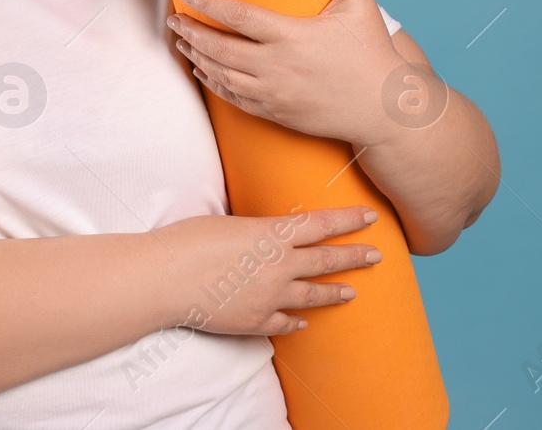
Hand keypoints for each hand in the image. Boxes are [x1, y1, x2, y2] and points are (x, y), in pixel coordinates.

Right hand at [153, 205, 382, 335]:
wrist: (165, 278)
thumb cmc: (188, 240)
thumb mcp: (230, 222)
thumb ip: (257, 232)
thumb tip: (267, 237)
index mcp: (273, 234)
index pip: (322, 224)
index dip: (348, 220)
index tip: (370, 217)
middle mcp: (280, 265)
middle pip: (326, 260)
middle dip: (354, 257)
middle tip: (376, 255)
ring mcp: (271, 297)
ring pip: (312, 295)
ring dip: (334, 292)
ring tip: (351, 291)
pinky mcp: (256, 322)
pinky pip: (285, 323)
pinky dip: (296, 322)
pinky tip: (303, 322)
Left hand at [168, 0, 401, 145]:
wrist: (385, 112)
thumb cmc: (372, 54)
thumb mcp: (360, 3)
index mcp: (293, 36)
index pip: (238, 15)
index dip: (207, 3)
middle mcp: (277, 66)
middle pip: (219, 47)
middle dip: (191, 30)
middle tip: (174, 16)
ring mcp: (273, 93)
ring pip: (221, 74)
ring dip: (197, 55)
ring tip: (182, 39)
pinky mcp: (275, 113)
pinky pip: (233, 98)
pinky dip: (213, 82)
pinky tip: (204, 69)